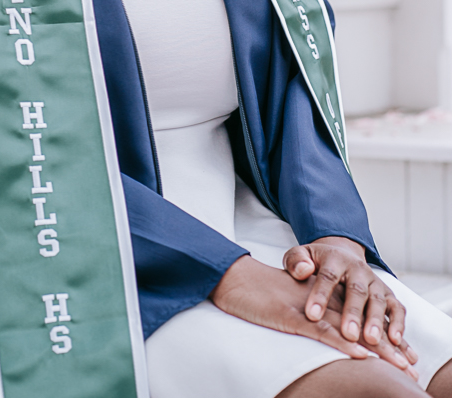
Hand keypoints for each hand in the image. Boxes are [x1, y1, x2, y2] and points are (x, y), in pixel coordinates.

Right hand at [210, 255, 417, 379]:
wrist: (231, 278)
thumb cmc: (255, 292)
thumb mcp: (285, 302)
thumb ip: (305, 310)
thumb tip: (320, 327)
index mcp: (319, 297)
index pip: (356, 317)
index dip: (380, 335)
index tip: (401, 354)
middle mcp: (318, 301)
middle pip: (360, 324)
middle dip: (387, 345)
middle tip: (410, 364)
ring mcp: (306, 308)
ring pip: (347, 329)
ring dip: (376, 348)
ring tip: (399, 364)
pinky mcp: (291, 316)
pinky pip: (322, 331)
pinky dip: (343, 343)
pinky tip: (361, 353)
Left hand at [283, 237, 415, 365]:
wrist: (341, 257)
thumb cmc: (315, 263)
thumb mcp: (300, 256)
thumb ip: (296, 261)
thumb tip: (302, 270)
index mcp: (335, 259)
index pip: (328, 276)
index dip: (320, 295)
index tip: (311, 316)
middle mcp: (358, 270)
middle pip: (357, 290)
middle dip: (353, 313)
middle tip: (348, 333)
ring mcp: (375, 282)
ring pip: (379, 300)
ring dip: (377, 321)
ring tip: (371, 340)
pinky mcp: (388, 295)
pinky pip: (398, 308)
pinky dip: (399, 324)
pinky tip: (396, 341)